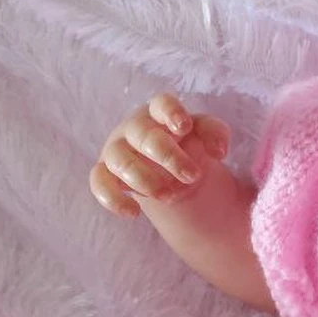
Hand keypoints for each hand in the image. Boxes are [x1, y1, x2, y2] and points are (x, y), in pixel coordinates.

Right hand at [89, 93, 231, 217]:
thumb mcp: (206, 137)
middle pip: (144, 136)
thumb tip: (218, 150)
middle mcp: (135, 129)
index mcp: (160, 114)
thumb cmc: (188, 145)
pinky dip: (112, 199)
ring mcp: (117, 150)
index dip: (170, 112)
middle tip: (193, 176)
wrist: (170, 172)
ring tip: (170, 196)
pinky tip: (133, 213)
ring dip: (145, 181)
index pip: (161, 103)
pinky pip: (99, 184)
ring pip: (120, 161)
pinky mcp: (105, 173)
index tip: (184, 127)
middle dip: (169, 157)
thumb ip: (216, 134)